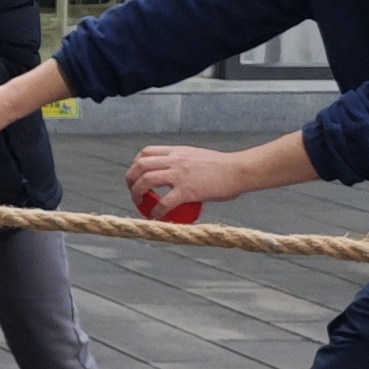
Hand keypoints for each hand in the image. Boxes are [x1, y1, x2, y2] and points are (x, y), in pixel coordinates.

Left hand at [125, 143, 239, 216]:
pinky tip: (156, 217)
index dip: (136, 163)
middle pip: (140, 165)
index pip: (147, 152)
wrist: (238, 170)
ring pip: (146, 180)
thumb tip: (177, 175)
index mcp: (177, 151)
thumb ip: (184, 163)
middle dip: (131, 179)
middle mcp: (175, 160)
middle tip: (133, 191)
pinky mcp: (187, 190)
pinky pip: (164, 202)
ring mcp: (180, 175)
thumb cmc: (223, 166)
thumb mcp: (197, 157)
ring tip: (138, 203)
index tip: (137, 174)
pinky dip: (156, 211)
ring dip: (137, 193)